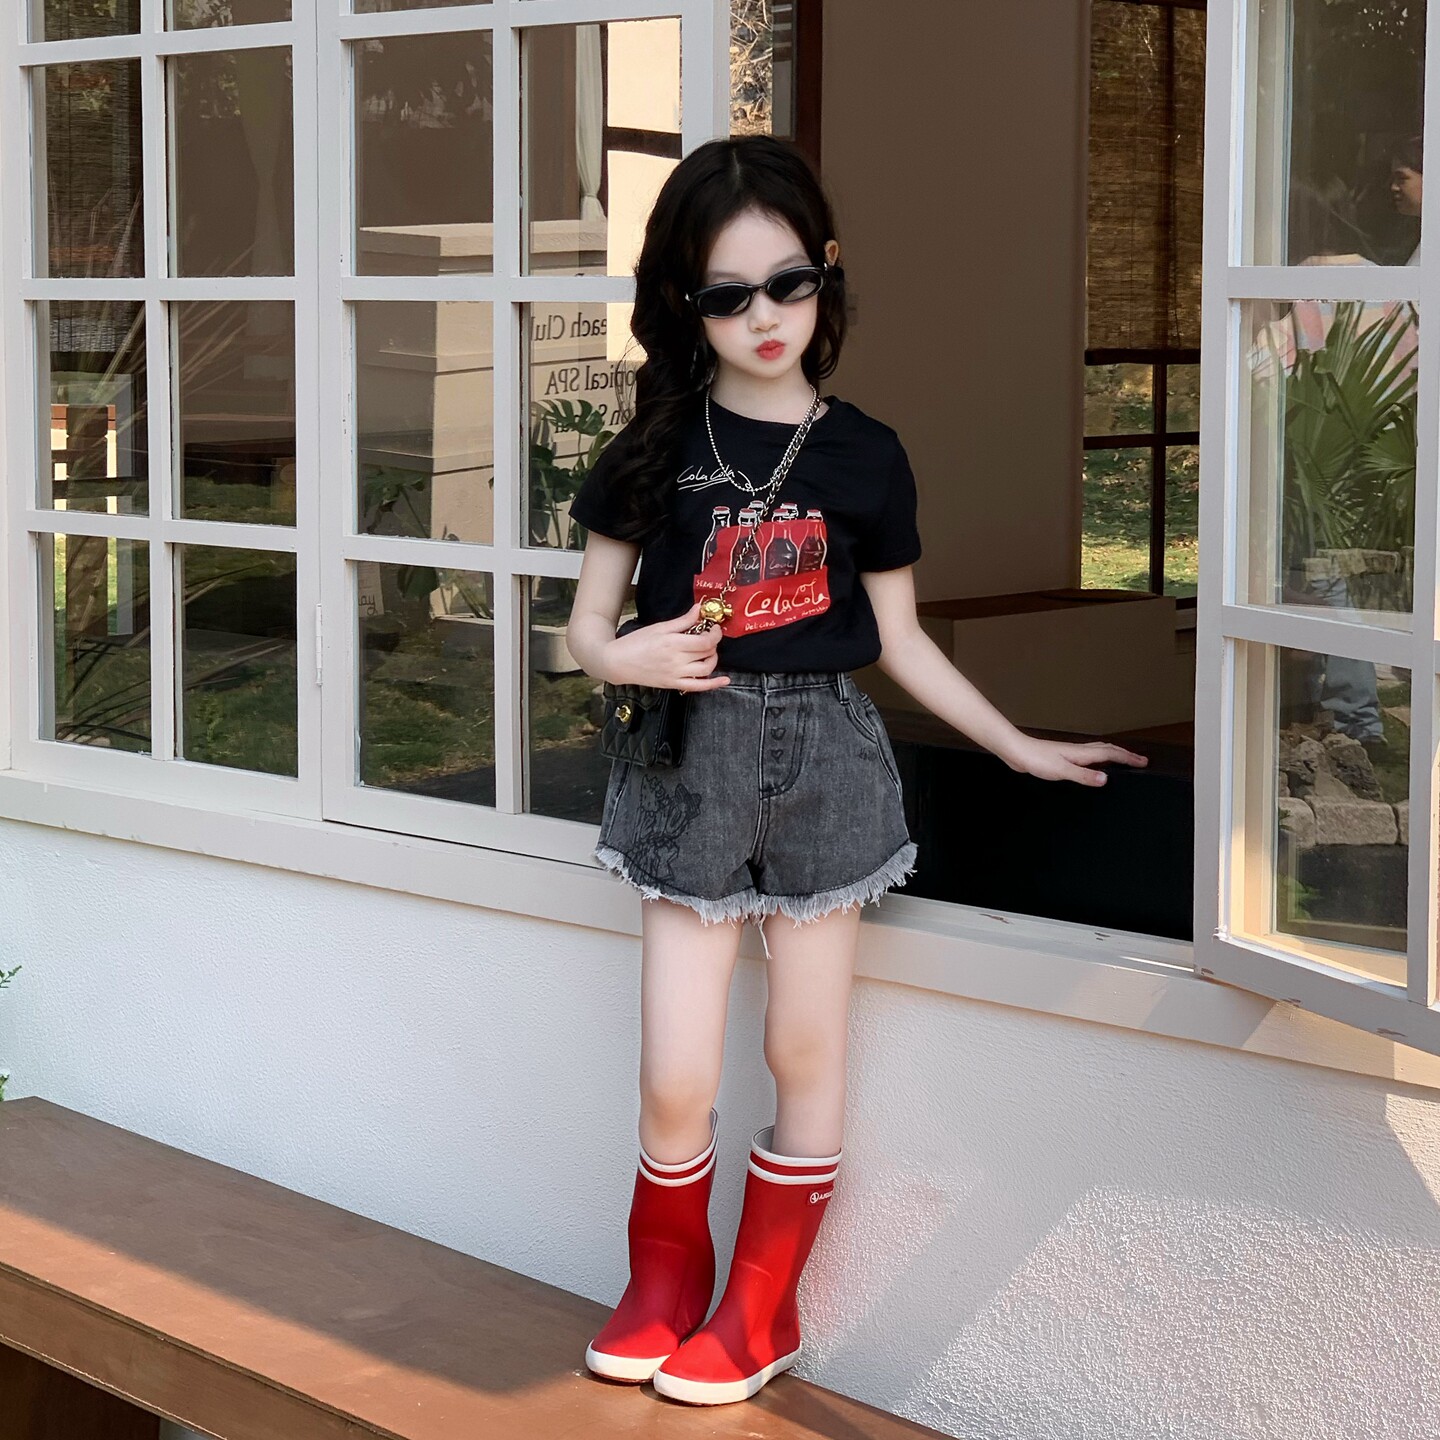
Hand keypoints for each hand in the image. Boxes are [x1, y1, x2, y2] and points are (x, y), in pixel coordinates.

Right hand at [602, 601, 731, 691]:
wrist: (618, 662)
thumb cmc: (636, 643)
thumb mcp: (659, 627)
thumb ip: (683, 621)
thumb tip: (699, 609)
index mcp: (673, 643)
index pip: (706, 641)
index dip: (715, 634)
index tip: (714, 628)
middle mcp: (677, 661)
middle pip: (707, 653)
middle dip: (713, 643)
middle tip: (708, 637)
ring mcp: (676, 675)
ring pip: (706, 669)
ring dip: (713, 659)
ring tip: (708, 652)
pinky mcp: (673, 685)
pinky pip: (698, 687)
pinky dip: (713, 684)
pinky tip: (725, 681)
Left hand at [1001, 734, 1148, 786]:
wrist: (1017, 751)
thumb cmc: (1035, 759)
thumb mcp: (1062, 771)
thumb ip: (1083, 776)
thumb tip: (1105, 779)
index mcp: (1082, 754)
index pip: (1112, 755)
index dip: (1129, 759)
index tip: (1144, 762)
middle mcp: (1079, 751)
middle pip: (1108, 750)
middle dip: (1126, 755)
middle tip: (1139, 760)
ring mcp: (1071, 753)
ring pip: (1098, 750)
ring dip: (1113, 753)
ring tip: (1123, 758)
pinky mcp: (1063, 757)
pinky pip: (1088, 755)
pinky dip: (1099, 757)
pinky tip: (1092, 764)